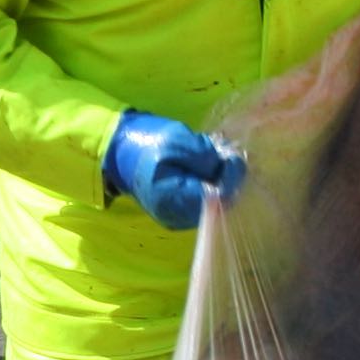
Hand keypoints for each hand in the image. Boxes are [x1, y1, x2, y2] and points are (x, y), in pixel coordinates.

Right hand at [102, 111, 242, 231]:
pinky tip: (205, 170)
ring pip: (216, 205)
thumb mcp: (177, 140)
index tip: (232, 157)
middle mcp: (177, 217)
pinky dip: (211, 186)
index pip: (217, 198)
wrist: (127, 155)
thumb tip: (225, 167)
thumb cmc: (150, 145)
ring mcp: (180, 219)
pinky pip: (207, 204)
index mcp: (172, 198)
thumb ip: (203, 154)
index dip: (231, 178)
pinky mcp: (182, 216)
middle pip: (220, 204)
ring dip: (220, 181)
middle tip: (225, 155)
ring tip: (212, 159)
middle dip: (227, 179)